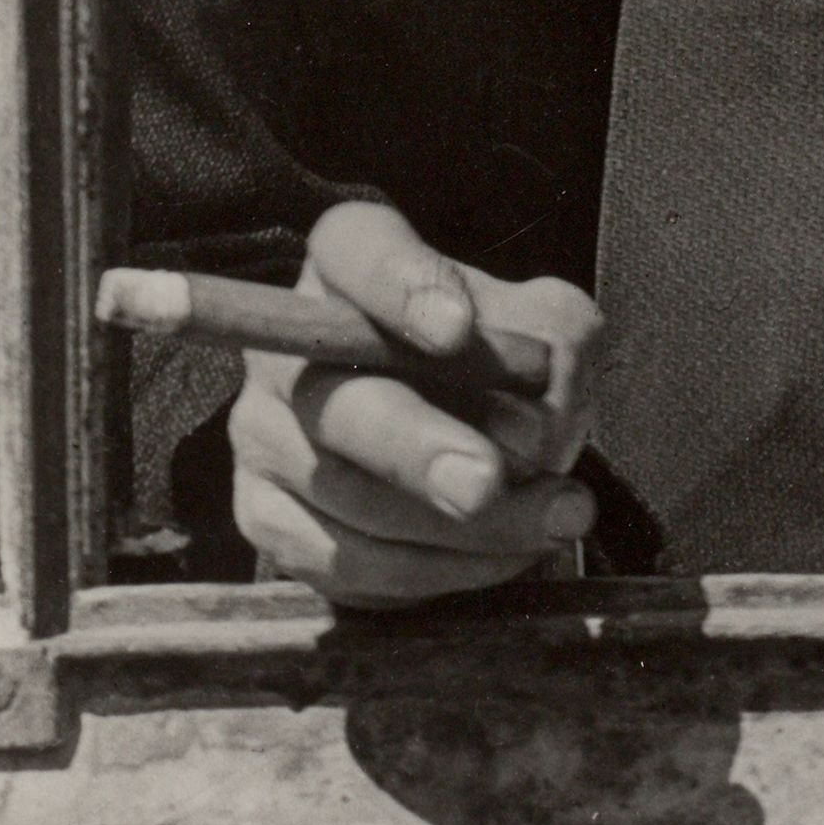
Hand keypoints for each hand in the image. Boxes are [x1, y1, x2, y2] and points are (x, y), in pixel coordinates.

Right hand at [229, 200, 601, 608]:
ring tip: (557, 517)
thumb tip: (534, 430)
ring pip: (351, 499)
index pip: (358, 253)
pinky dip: (436, 571)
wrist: (469, 433)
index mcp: (351, 262)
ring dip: (462, 527)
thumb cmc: (505, 361)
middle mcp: (289, 344)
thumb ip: (555, 350)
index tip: (458, 329)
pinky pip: (346, 565)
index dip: (401, 290)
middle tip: (486, 481)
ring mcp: (267, 435)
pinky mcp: (269, 518)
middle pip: (340, 402)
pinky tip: (507, 553)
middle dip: (417, 448)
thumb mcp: (549, 327)